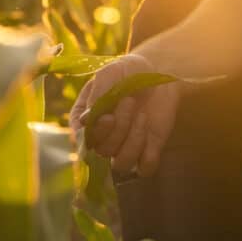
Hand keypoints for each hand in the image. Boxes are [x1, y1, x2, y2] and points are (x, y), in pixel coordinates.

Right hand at [69, 52, 181, 177]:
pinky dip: (149, 157)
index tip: (108, 117)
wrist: (159, 73)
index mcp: (86, 120)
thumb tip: (84, 122)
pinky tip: (152, 136)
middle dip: (119, 128)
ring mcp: (124, 147)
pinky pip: (145, 169)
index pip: (82, 140)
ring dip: (133, 142)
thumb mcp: (111, 73)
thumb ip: (98, 94)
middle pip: (103, 151)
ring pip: (121, 164)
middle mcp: (102, 138)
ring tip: (142, 116)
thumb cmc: (129, 71)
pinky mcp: (147, 151)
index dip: (96, 133)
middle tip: (130, 102)